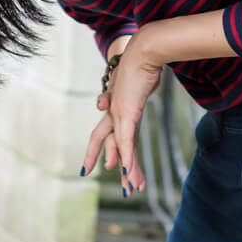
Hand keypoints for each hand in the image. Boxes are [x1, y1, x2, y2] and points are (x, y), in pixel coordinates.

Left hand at [82, 32, 161, 195]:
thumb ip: (116, 94)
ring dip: (126, 171)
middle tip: (108, 184)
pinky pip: (125, 141)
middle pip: (107, 143)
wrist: (143, 51)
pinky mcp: (128, 114)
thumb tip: (103, 103)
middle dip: (106, 163)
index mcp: (114, 107)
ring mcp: (119, 114)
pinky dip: (125, 157)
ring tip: (128, 190)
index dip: (98, 149)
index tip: (102, 166)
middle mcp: (113, 113)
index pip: (104, 132)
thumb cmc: (139, 63)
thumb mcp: (128, 83)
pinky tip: (124, 171)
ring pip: (121, 149)